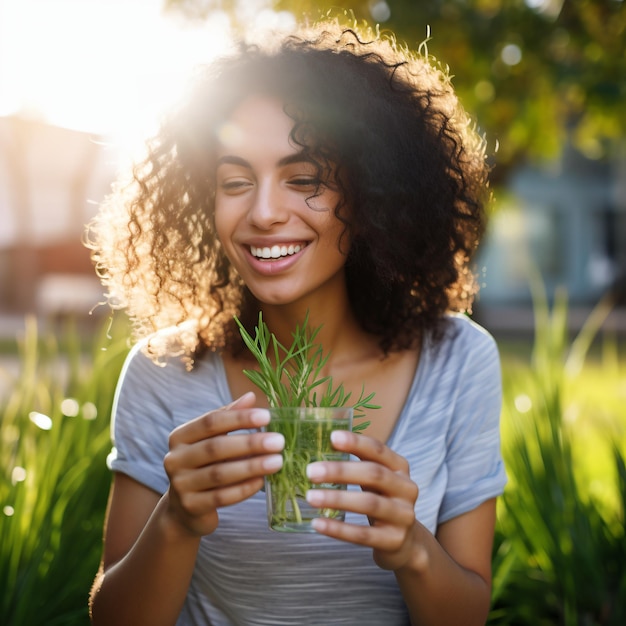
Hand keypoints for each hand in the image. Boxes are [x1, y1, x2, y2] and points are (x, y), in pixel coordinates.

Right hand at [162, 392, 283, 536]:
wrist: (186, 508)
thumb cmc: (205, 464)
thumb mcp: (213, 438)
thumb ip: (229, 417)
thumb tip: (251, 397)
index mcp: (181, 436)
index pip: (211, 421)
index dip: (239, 418)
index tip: (266, 416)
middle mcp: (175, 458)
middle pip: (216, 447)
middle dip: (250, 443)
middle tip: (278, 441)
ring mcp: (180, 485)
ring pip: (220, 474)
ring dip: (251, 466)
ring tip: (277, 462)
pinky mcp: (191, 507)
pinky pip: (221, 497)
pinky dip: (244, 488)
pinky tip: (261, 481)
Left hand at [305, 430, 418, 570]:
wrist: (405, 541)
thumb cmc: (381, 499)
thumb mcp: (376, 478)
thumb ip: (356, 463)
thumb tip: (318, 447)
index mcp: (399, 467)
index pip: (378, 450)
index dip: (357, 443)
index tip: (333, 437)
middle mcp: (406, 488)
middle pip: (374, 474)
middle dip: (340, 471)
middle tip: (311, 471)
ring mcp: (403, 516)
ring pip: (369, 504)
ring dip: (336, 499)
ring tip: (310, 497)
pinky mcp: (394, 540)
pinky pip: (363, 534)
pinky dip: (338, 529)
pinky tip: (318, 523)